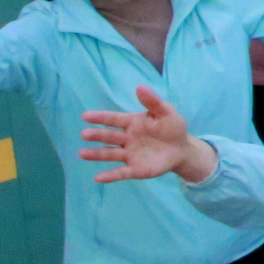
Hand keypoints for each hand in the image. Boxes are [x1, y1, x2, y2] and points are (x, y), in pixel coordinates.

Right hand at [78, 85, 214, 184]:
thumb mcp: (166, 112)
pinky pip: (121, 172)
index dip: (100, 117)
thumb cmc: (172, 128)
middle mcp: (127, 139)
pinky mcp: (135, 169)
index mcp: (133, 123)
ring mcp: (129, 154)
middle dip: (96, 135)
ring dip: (96, 154)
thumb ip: (153, 102)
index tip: (85, 116)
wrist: (182, 149)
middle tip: (84, 134)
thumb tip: (140, 86)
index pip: (114, 120)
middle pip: (109, 137)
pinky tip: (98, 178)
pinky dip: (110, 176)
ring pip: (110, 154)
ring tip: (82, 154)